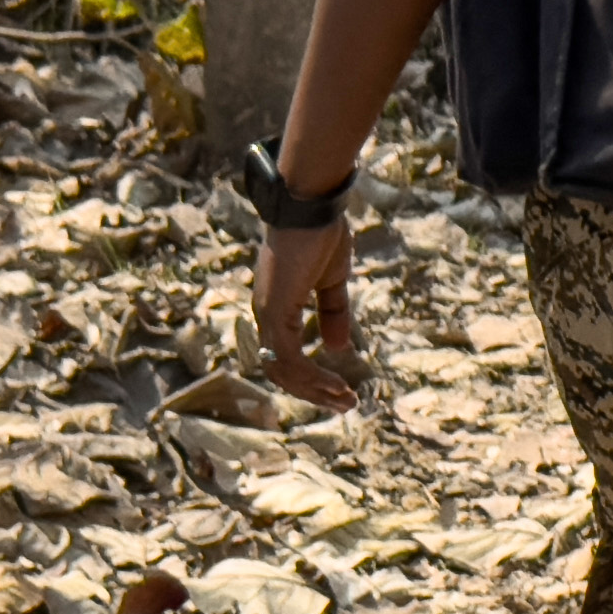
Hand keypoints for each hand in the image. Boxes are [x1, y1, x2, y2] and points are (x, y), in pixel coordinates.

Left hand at [254, 215, 366, 403]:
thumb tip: (338, 349)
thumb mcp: (333, 281)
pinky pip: (291, 358)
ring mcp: (267, 314)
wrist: (312, 208)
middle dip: (314, 393)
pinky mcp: (275, 313)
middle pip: (282, 370)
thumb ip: (333, 313)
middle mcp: (266, 314)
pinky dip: (313, 376)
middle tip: (346, 405)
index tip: (340, 389)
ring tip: (346, 400)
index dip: (310, 377)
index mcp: (276, 307)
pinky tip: (336, 384)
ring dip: (315, 390)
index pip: (285, 355)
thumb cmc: (321, 235)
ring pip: (285, 370)